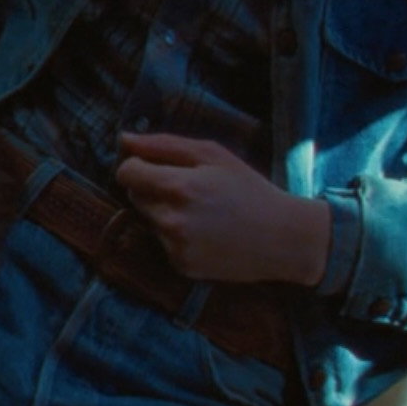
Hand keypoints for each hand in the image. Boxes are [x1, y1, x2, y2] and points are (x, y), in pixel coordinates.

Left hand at [114, 131, 330, 285]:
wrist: (282, 238)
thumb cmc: (250, 189)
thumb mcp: (213, 155)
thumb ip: (164, 145)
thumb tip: (124, 139)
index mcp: (178, 187)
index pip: (126, 173)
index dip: (138, 165)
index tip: (155, 165)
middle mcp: (171, 220)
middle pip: (135, 196)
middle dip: (153, 188)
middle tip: (188, 188)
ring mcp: (174, 247)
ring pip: (148, 220)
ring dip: (164, 212)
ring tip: (200, 212)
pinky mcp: (181, 266)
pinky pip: (162, 243)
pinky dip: (176, 235)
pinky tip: (205, 232)